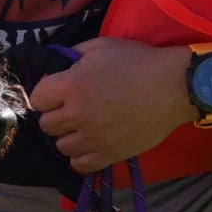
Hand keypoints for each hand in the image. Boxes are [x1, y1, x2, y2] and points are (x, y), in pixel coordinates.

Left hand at [29, 38, 195, 173]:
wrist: (174, 86)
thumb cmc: (139, 62)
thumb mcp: (101, 47)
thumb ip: (73, 55)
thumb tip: (57, 66)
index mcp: (72, 85)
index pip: (36, 98)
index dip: (46, 93)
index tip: (58, 91)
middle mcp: (78, 114)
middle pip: (46, 124)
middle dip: (56, 114)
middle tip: (72, 108)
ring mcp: (93, 137)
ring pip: (61, 146)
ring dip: (69, 135)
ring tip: (83, 126)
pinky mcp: (110, 154)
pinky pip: (80, 165)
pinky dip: (81, 156)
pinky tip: (90, 144)